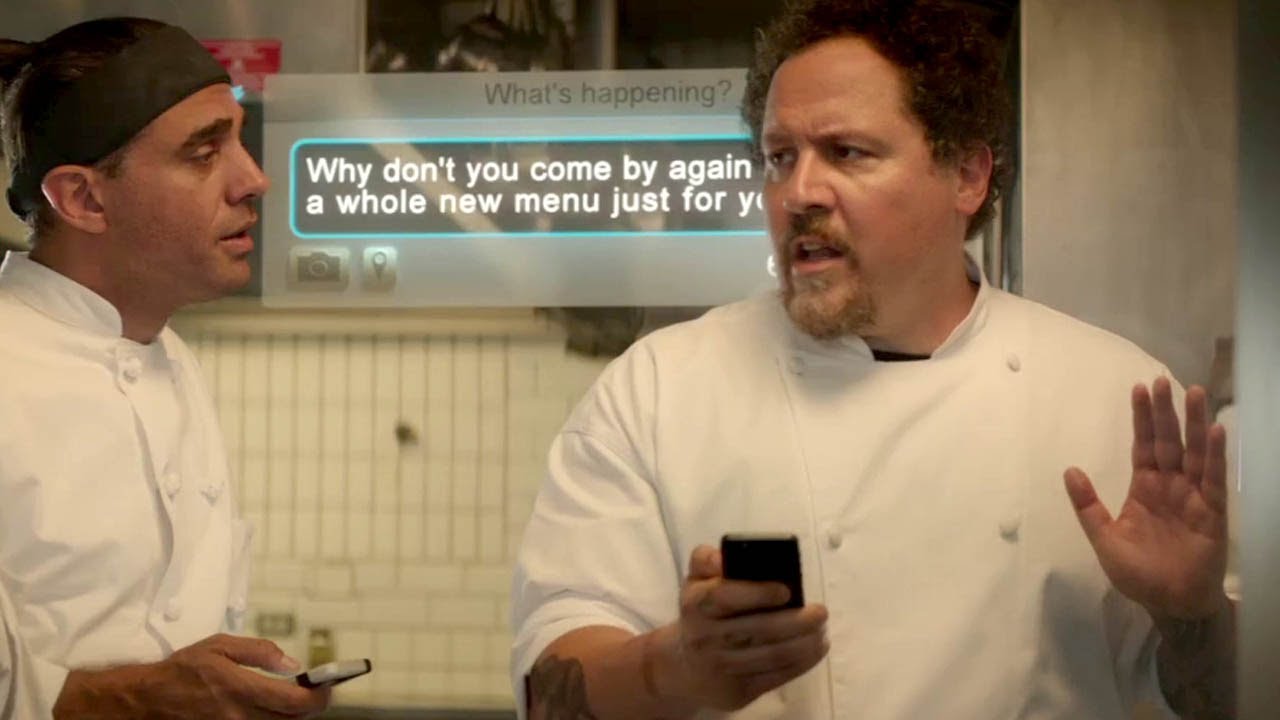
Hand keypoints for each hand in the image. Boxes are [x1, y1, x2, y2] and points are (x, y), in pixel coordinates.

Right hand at [55, 633, 331, 718]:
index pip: (294, 702)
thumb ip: (259, 652)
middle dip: (308, 707)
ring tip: (289, 700)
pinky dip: (269, 719)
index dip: (319, 697)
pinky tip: (268, 709)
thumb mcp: (220, 646)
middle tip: (313, 692)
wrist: (145, 700)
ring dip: (289, 715)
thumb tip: (293, 664)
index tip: (327, 688)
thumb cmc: (184, 669)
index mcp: (241, 689)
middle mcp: (239, 716)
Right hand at [668, 544, 828, 710]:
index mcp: (697, 604)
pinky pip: (775, 677)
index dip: (757, 593)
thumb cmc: (700, 614)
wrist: (684, 666)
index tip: (786, 590)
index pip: (725, 596)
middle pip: (758, 629)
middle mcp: (706, 636)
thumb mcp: (695, 581)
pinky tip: (815, 650)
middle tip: (821, 612)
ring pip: (772, 655)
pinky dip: (801, 664)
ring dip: (804, 643)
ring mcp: (722, 666)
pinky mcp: (737, 691)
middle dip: (796, 621)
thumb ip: (706, 560)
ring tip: (821, 631)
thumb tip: (723, 558)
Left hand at [1064, 377, 1227, 619]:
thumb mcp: (1104, 539)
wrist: (1170, 603)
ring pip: (1193, 453)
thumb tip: (1069, 469)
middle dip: (1165, 412)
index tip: (1139, 389)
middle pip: (1168, 441)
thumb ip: (1088, 506)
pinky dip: (1215, 455)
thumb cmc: (1138, 574)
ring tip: (1194, 393)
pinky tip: (1215, 431)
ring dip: (1193, 424)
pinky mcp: (1212, 512)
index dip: (1142, 419)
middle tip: (1162, 380)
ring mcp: (1193, 496)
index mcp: (1144, 489)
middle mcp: (1169, 486)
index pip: (1143, 446)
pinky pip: (1214, 479)